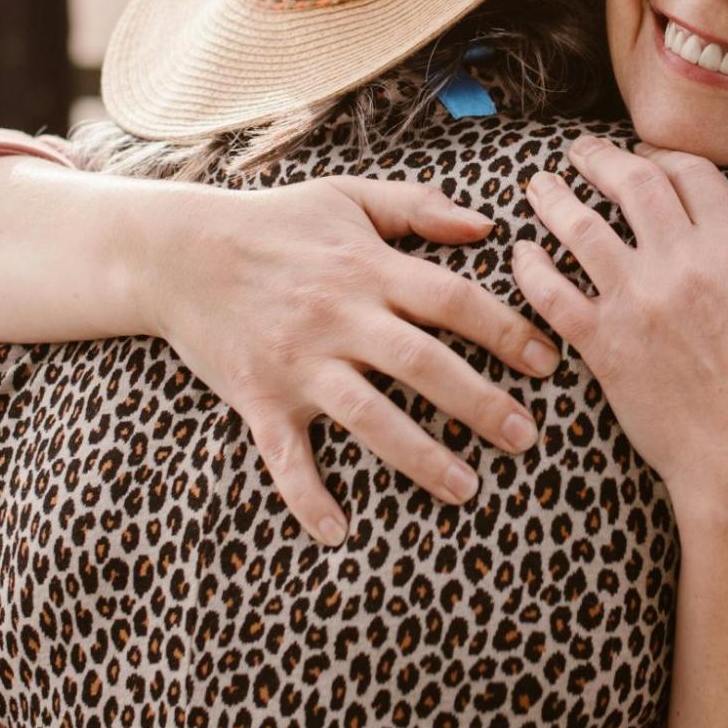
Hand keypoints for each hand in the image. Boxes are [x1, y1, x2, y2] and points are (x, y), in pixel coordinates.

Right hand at [140, 174, 558, 542]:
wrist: (178, 250)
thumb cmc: (274, 222)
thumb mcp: (348, 195)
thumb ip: (418, 206)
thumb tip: (485, 224)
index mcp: (370, 268)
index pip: (453, 300)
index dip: (506, 330)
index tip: (548, 362)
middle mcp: (340, 317)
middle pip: (424, 363)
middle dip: (480, 403)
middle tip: (527, 437)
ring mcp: (299, 361)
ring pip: (369, 416)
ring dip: (421, 456)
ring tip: (468, 489)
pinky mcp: (258, 396)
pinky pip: (285, 455)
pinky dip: (308, 496)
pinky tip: (338, 532)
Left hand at [513, 135, 727, 511]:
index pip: (690, 172)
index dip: (664, 155)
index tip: (645, 157)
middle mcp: (680, 266)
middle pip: (629, 182)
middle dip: (599, 157)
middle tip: (580, 152)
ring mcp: (637, 304)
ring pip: (579, 227)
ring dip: (554, 198)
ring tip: (539, 185)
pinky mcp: (603, 347)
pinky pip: (550, 293)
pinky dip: (529, 267)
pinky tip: (521, 253)